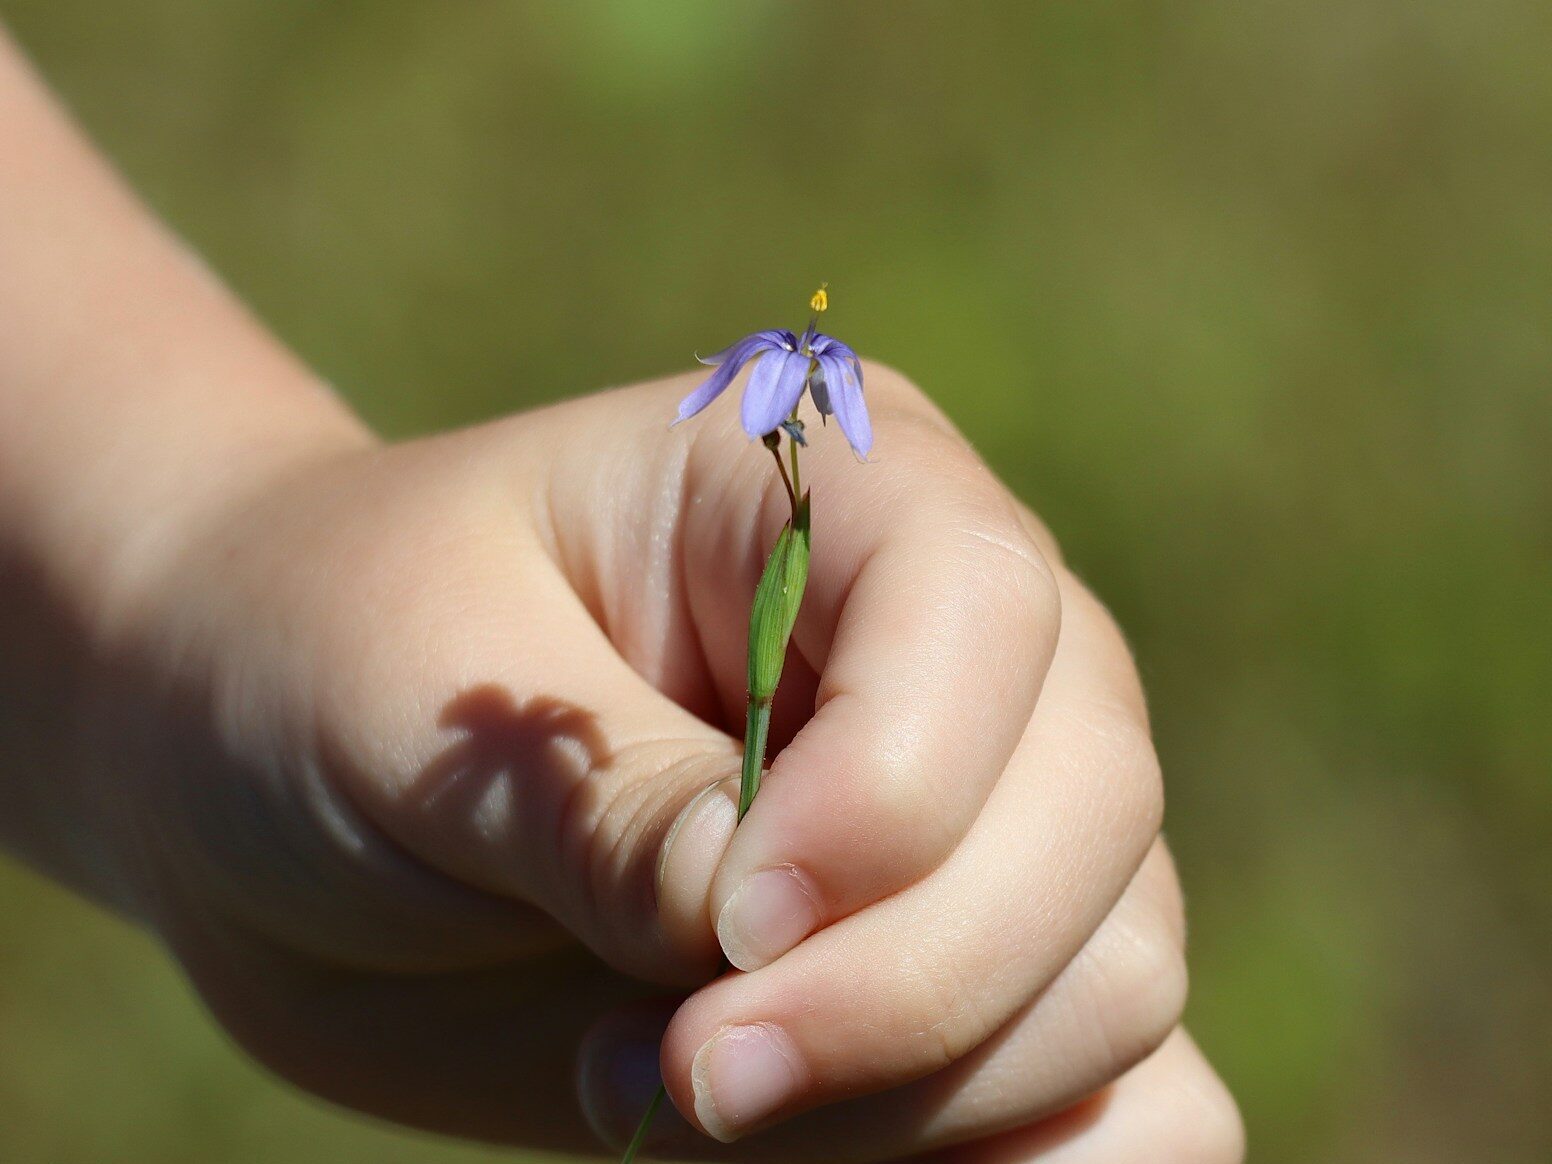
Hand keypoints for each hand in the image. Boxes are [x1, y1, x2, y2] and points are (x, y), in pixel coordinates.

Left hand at [78, 364, 1239, 1161]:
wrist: (272, 792)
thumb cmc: (322, 664)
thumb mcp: (409, 702)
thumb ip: (613, 817)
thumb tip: (771, 940)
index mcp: (821, 484)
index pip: (983, 603)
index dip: (895, 791)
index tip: (724, 934)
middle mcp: (944, 638)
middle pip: (1090, 805)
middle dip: (905, 989)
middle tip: (687, 1072)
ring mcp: (976, 810)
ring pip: (1114, 970)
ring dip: (916, 1095)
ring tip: (669, 1091)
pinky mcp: (960, 974)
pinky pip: (1125, 1092)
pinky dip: (1028, 1158)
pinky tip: (825, 1161)